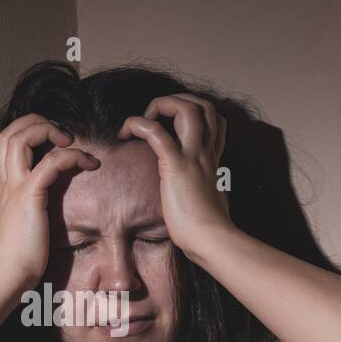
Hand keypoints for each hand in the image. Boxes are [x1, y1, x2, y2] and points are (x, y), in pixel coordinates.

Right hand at [0, 114, 100, 287]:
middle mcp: (6, 183)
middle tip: (60, 134)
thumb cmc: (18, 260)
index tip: (49, 144)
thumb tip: (42, 214)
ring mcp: (15, 188)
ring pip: (20, 137)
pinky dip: (72, 155)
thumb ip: (28, 212)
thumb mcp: (21, 227)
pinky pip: (51, 162)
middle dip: (34, 123)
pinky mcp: (29, 196)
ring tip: (69, 140)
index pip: (0, 147)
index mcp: (3, 189)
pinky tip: (89, 163)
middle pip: (7, 133)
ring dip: (47, 129)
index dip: (22, 134)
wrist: (7, 276)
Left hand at [117, 93, 230, 259]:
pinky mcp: (176, 166)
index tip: (171, 126)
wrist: (210, 240)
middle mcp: (205, 152)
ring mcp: (193, 157)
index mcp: (212, 159)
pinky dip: (138, 123)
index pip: (214, 121)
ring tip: (141, 121)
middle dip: (178, 100)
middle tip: (155, 117)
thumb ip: (203, 190)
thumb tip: (199, 196)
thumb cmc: (207, 229)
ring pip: (187, 109)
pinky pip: (156, 133)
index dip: (193, 113)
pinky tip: (126, 132)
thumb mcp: (208, 201)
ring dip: (161, 104)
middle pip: (203, 105)